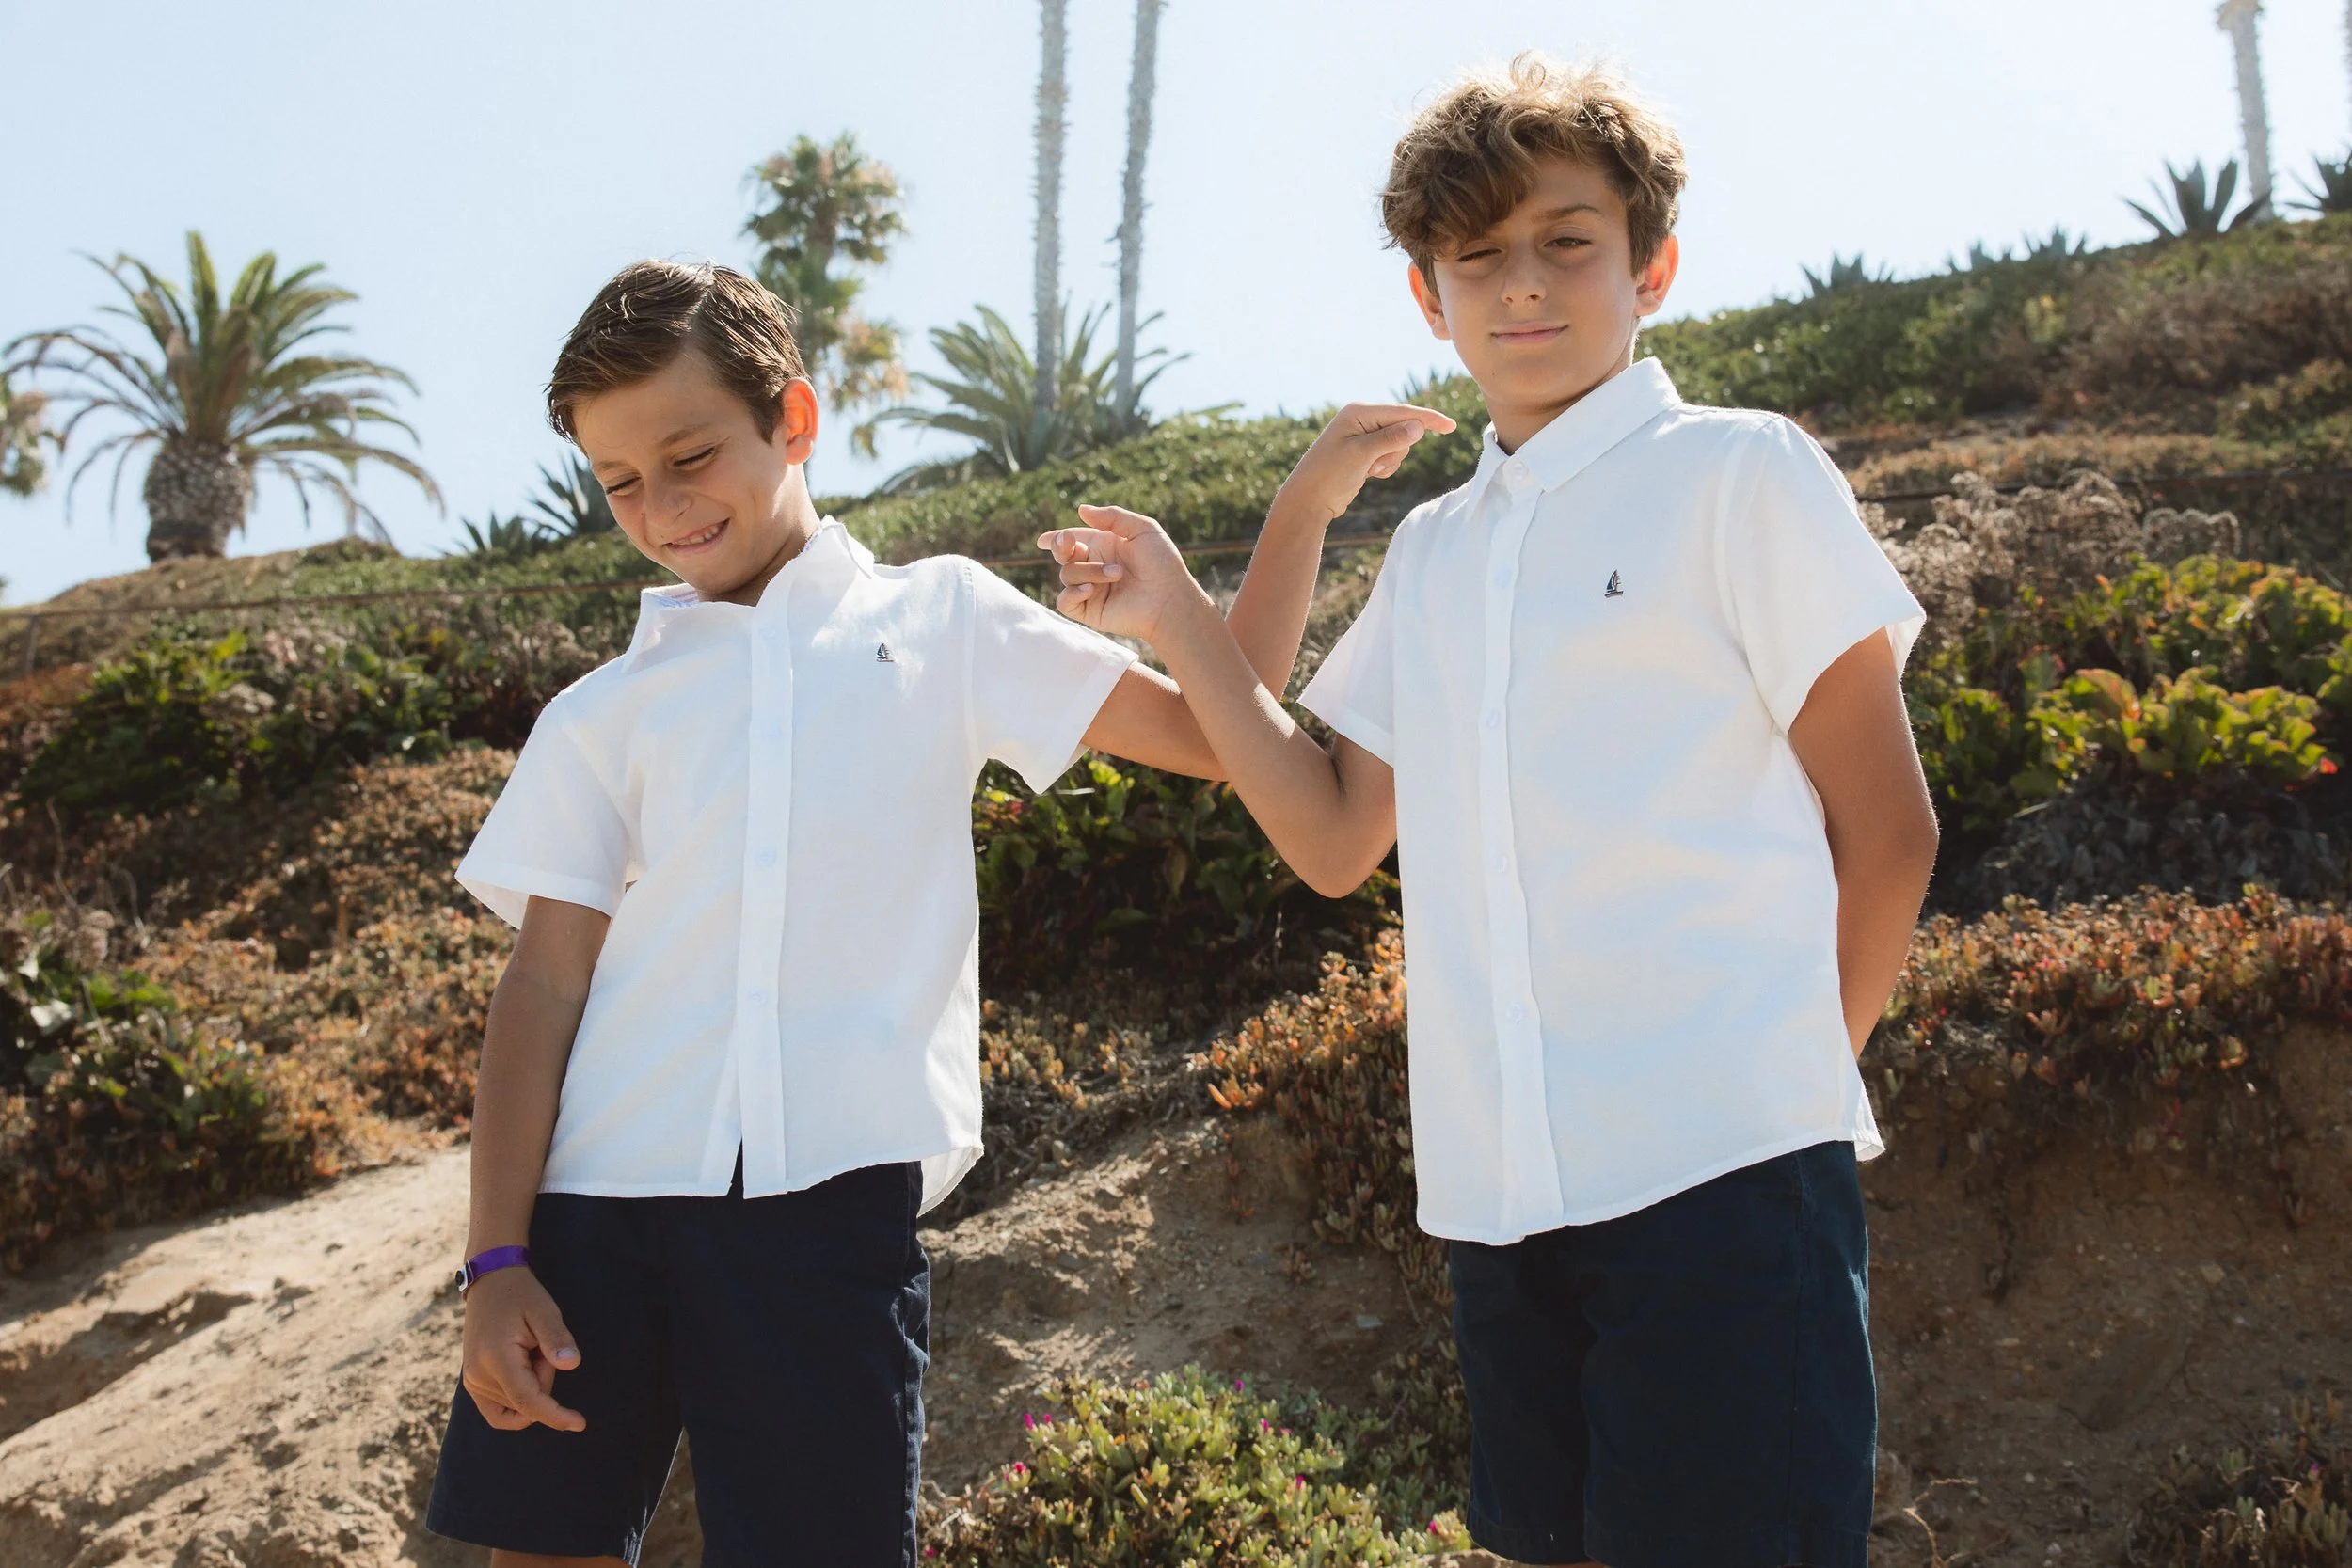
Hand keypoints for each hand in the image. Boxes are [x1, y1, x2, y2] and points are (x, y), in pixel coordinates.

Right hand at [459, 1267, 585, 1431]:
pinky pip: (497, 1413)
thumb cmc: (520, 1295)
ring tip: (528, 1349)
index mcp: (496, 1358)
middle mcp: (478, 1376)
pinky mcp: (472, 1382)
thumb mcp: (544, 1310)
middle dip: (544, 1378)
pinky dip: (517, 1405)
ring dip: (532, 1383)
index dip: (554, 1415)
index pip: (527, 1401)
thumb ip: (556, 1338)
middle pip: (526, 1401)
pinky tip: (526, 1377)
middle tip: (540, 1345)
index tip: (579, 1424)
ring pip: (516, 1405)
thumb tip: (571, 1365)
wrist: (490, 1282)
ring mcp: (472, 1381)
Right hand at [1037, 504, 1211, 644]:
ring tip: (1117, 574)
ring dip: (1089, 570)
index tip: (1043, 540)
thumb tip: (1081, 510)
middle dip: (1061, 546)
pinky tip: (1091, 589)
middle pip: (1063, 555)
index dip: (1056, 538)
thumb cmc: (1162, 564)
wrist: (1170, 598)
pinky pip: (1064, 601)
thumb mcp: (1143, 529)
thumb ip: (1112, 517)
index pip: (1073, 539)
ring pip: (1067, 574)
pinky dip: (1072, 593)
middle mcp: (1094, 567)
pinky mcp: (1089, 611)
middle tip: (1069, 543)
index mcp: (1104, 547)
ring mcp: (1091, 590)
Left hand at [1278, 401, 1458, 524]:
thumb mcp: (1361, 455)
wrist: (1309, 500)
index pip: (1402, 412)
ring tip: (1368, 471)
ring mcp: (1365, 435)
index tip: (1451, 427)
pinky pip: (1391, 456)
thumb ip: (1391, 439)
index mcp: (1359, 411)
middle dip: (1397, 450)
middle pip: (1404, 429)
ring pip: (1400, 445)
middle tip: (1373, 465)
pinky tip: (1368, 475)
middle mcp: (1362, 418)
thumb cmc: (1329, 475)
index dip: (1428, 419)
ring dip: (1390, 461)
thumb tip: (1418, 426)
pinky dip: (1386, 467)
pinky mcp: (1366, 451)